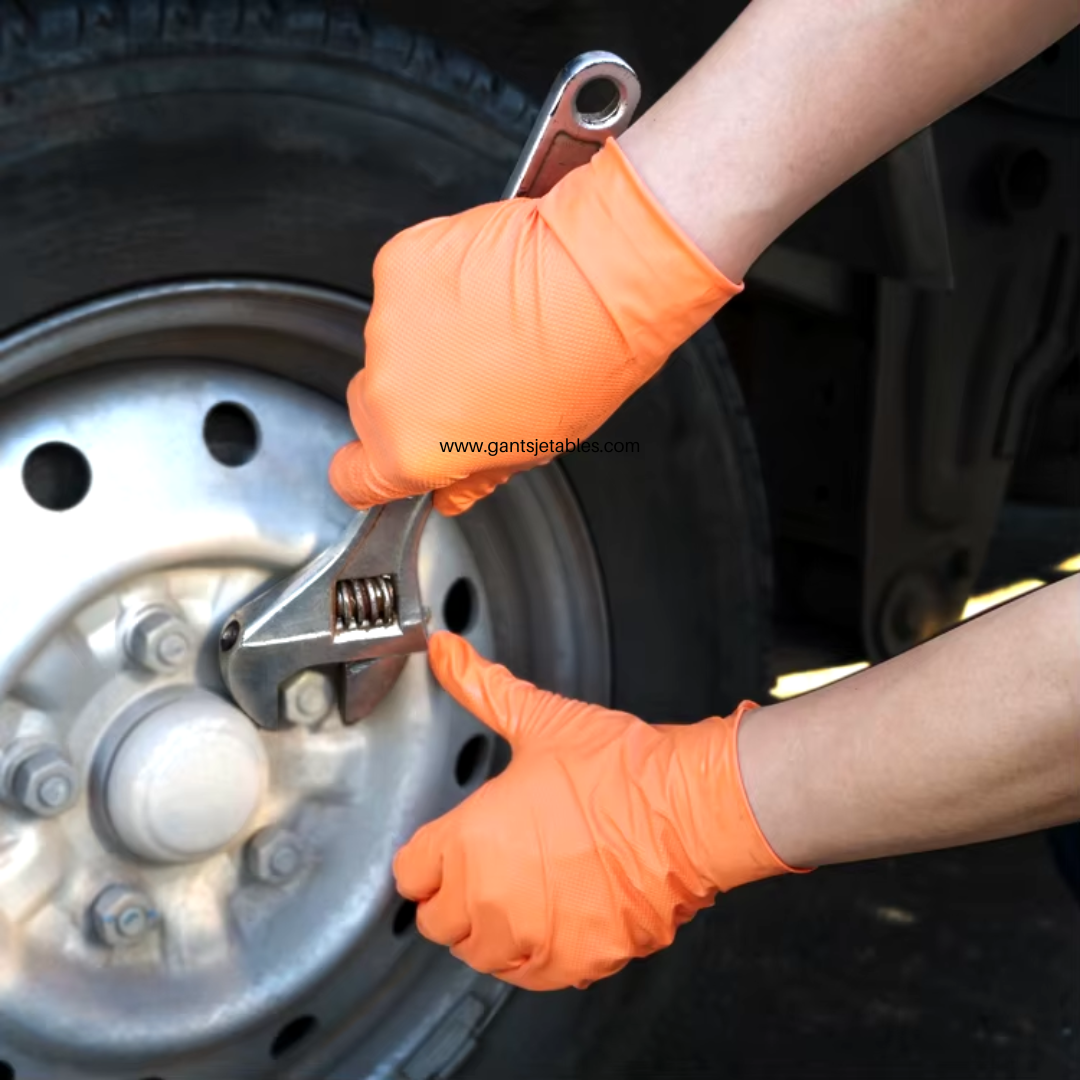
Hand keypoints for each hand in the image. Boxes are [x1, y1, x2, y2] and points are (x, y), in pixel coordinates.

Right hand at [329, 140, 738, 514]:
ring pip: (390, 344)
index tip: (386, 466)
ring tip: (489, 330)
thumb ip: (475, 474)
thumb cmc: (581, 364)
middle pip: (370, 408)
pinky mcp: (396, 264)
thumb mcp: (535, 448)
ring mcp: (385, 324)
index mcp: (413, 450)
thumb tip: (453, 491)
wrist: (598, 278)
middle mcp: (386, 391)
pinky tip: (480, 289)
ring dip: (425, 341)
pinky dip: (431, 288)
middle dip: (410, 401)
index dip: (370, 474)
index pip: (353, 478)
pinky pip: (402, 287)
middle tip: (471, 386)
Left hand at [394, 632, 796, 990]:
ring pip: (478, 955)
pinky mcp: (574, 962)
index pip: (409, 873)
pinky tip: (551, 921)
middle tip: (487, 866)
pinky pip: (528, 976)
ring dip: (488, 929)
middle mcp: (490, 897)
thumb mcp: (540, 718)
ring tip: (518, 893)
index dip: (428, 856)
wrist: (688, 811)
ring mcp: (531, 936)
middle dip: (454, 894)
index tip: (446, 848)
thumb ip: (481, 687)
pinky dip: (532, 956)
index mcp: (469, 839)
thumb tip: (445, 650)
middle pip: (436, 920)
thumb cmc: (620, 768)